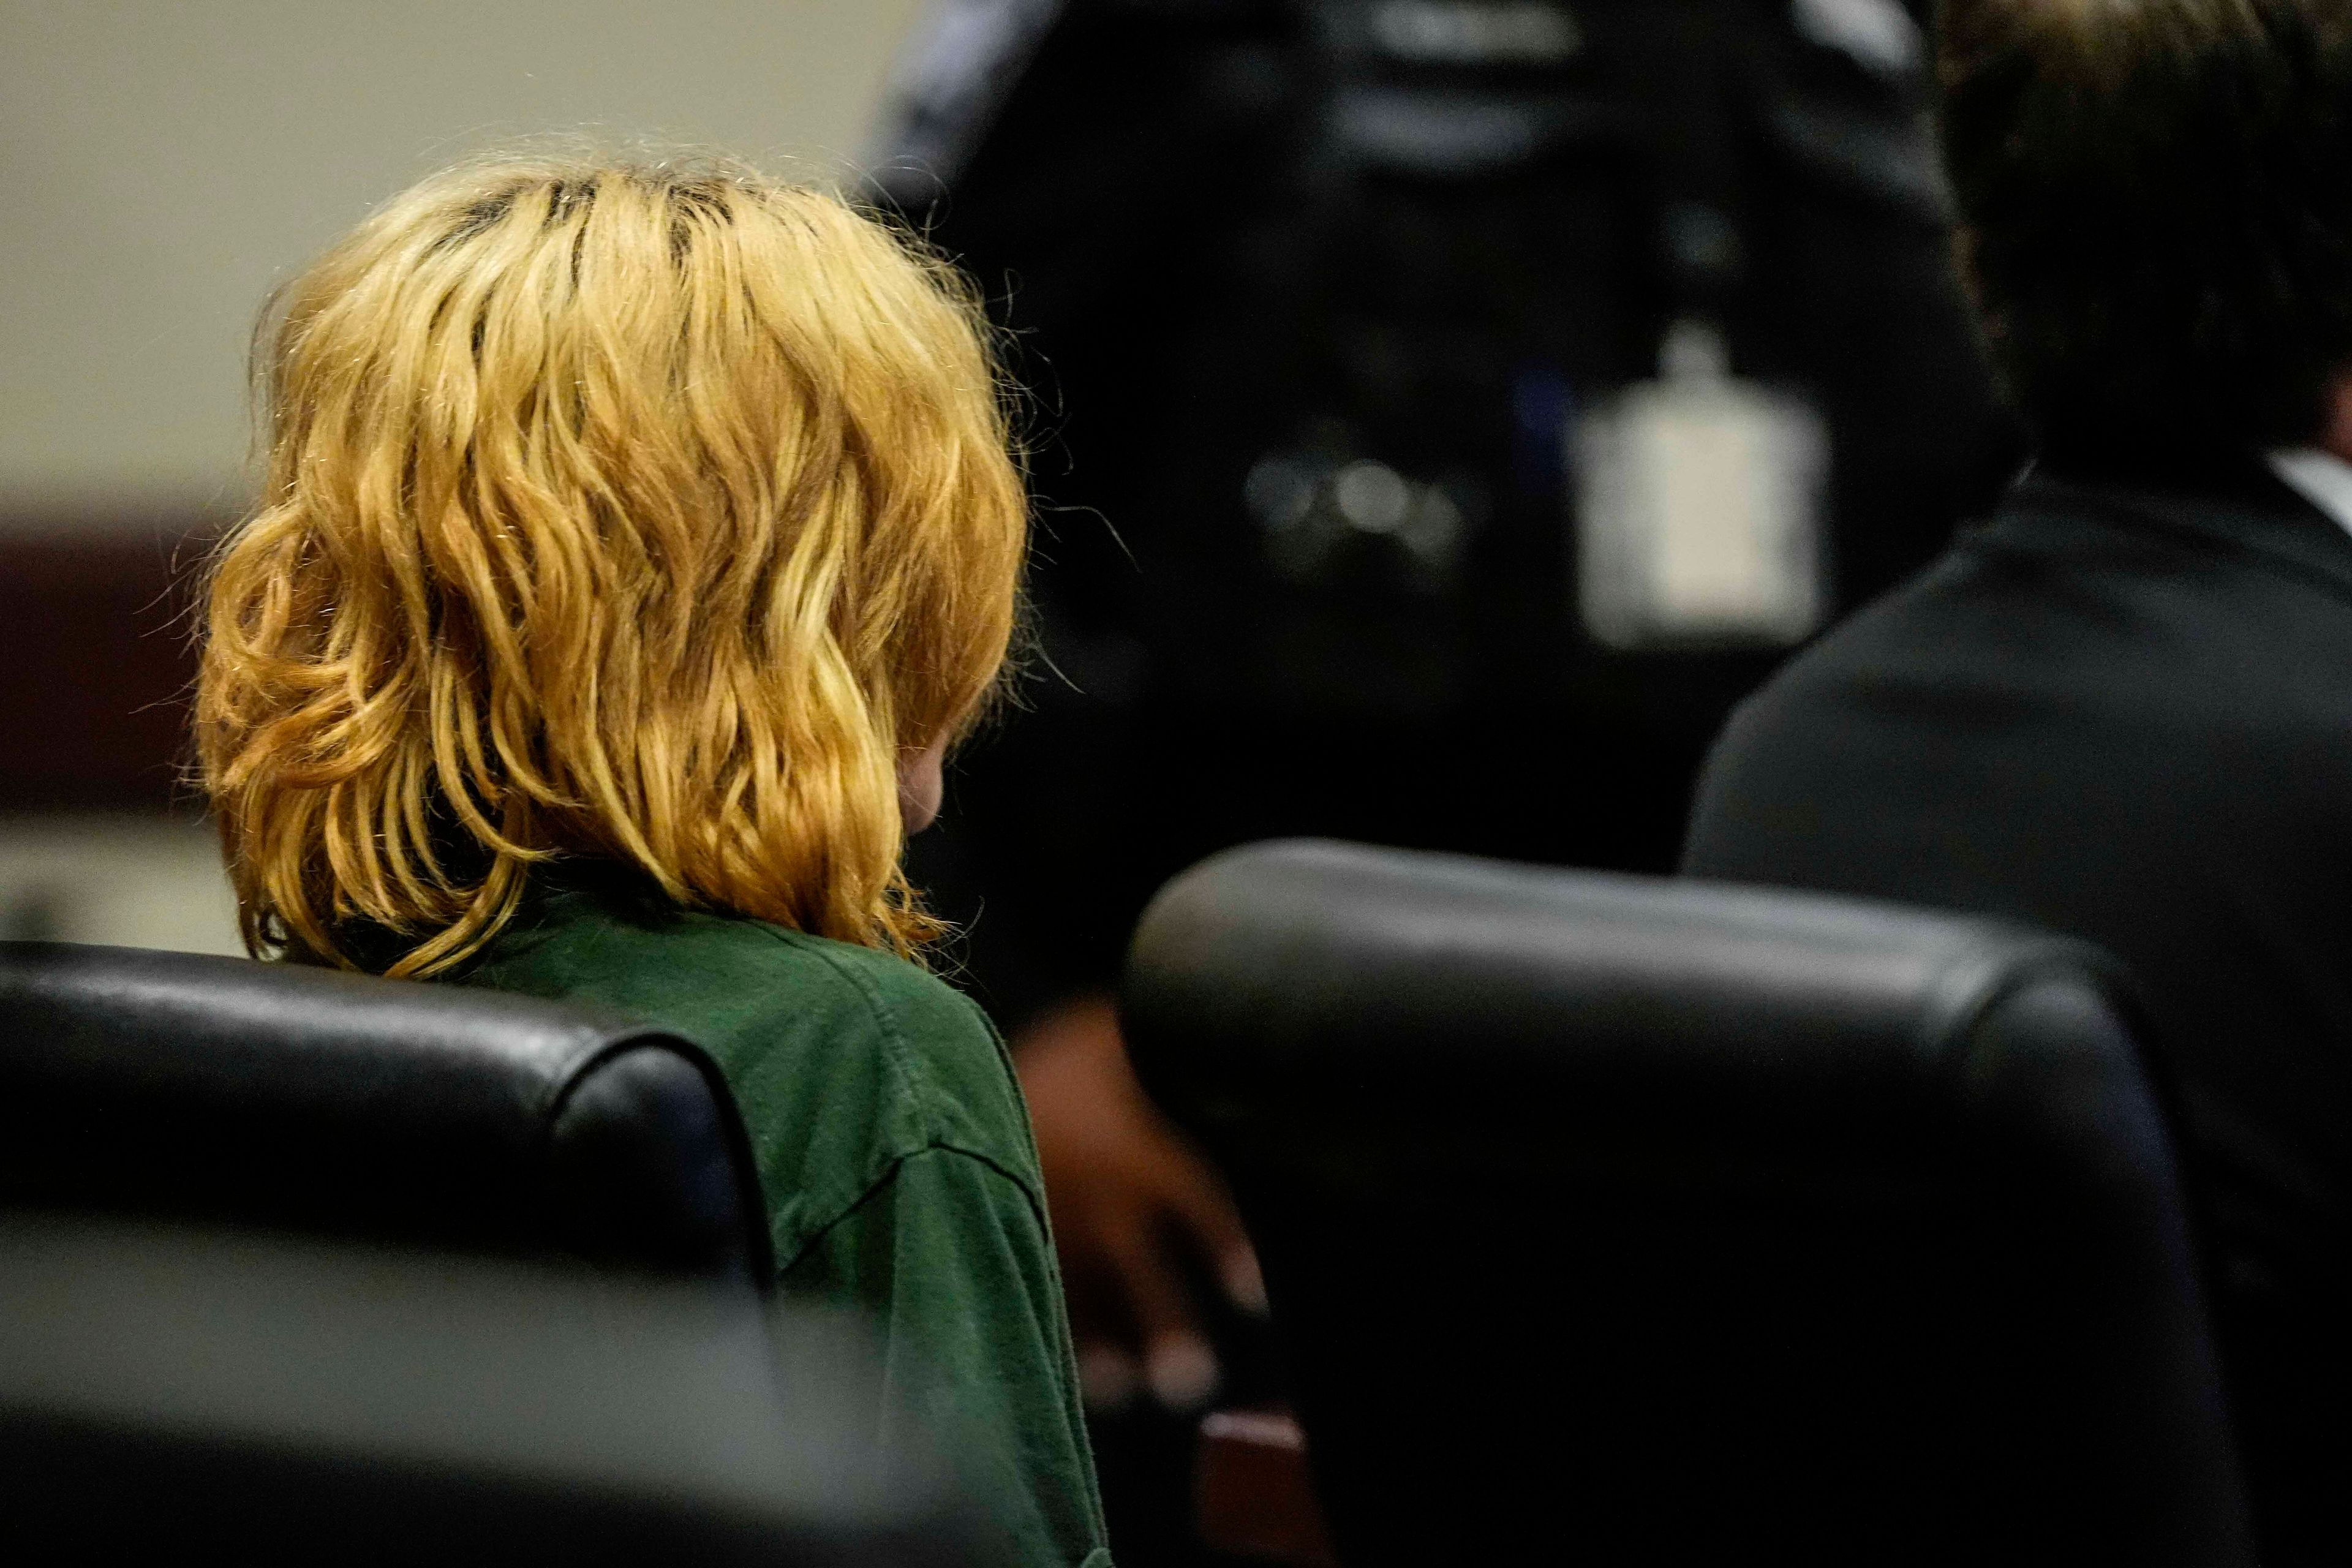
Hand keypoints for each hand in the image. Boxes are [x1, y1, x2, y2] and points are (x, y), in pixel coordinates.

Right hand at [1014, 993, 1265, 1412]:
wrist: (962, 1065)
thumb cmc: (1071, 1062)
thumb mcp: (1120, 1043)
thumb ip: (1176, 1061)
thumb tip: (1246, 1054)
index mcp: (1129, 1146)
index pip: (1189, 1196)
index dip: (1219, 1241)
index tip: (1253, 1295)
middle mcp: (1090, 1194)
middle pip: (1133, 1265)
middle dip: (1161, 1320)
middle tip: (1192, 1381)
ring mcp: (1044, 1223)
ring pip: (1079, 1294)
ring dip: (1102, 1347)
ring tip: (1126, 1392)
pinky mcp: (1009, 1238)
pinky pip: (1033, 1294)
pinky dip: (1063, 1338)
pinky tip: (1090, 1383)